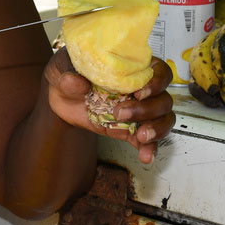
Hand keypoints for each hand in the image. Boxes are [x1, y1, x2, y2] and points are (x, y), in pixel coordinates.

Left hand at [44, 49, 174, 164]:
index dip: (156, 82)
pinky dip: (150, 149)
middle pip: (163, 98)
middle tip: (121, 113)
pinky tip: (145, 156)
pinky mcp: (130, 129)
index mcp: (131, 68)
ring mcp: (138, 111)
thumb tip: (72, 81)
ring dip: (156, 129)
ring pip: (163, 118)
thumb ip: (67, 73)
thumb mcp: (62, 67)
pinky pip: (148, 140)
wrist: (60, 98)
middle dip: (148, 109)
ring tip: (141, 137)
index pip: (159, 71)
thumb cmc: (68, 73)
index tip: (139, 92)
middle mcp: (141, 88)